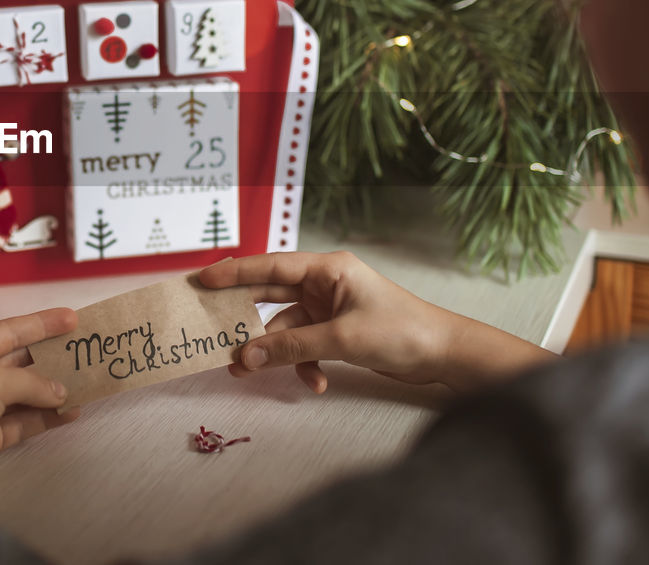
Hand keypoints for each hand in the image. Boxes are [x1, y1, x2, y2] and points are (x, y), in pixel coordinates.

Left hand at [0, 308, 78, 513]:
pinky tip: (70, 414)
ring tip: (83, 387)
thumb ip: (30, 382)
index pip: (7, 332)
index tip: (72, 319)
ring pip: (21, 395)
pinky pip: (21, 423)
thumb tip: (59, 393)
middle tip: (82, 354)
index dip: (40, 324)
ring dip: (51, 392)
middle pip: (15, 363)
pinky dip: (45, 418)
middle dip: (48, 359)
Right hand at [200, 252, 556, 393]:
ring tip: (249, 372)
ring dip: (274, 351)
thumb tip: (247, 358)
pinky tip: (314, 383)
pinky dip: (303, 364)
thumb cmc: (402, 332)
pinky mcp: (336, 332)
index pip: (270, 265)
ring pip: (285, 328)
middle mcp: (324, 283)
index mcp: (327, 269)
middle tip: (212, 328)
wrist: (445, 355)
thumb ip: (292, 347)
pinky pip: (304, 345)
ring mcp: (329, 308)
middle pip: (271, 295)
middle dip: (245, 318)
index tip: (203, 280)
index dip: (234, 273)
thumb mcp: (342, 339)